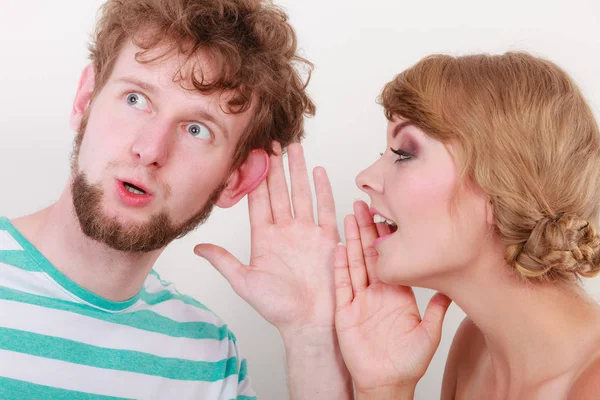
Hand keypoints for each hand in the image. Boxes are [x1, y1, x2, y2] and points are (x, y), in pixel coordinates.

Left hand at [194, 142, 339, 335]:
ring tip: (294, 147)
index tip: (251, 156)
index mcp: (265, 237)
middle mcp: (285, 230)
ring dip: (298, 170)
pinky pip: (325, 208)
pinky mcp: (326, 237)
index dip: (255, 177)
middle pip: (279, 190)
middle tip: (272, 142)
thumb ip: (223, 260)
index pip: (258, 200)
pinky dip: (322, 189)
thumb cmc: (279, 307)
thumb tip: (198, 247)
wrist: (309, 321)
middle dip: (276, 166)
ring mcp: (307, 231)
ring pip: (301, 192)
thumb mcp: (244, 281)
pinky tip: (317, 170)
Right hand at [334, 200, 451, 391]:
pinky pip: (342, 285)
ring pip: (354, 263)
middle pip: (369, 254)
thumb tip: (452, 288)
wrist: (387, 381)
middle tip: (363, 204)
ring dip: (351, 240)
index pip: (390, 258)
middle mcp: (376, 292)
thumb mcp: (429, 333)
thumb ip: (437, 310)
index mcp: (396, 292)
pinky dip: (340, 267)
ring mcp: (360, 300)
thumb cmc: (408, 361)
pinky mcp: (346, 311)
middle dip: (366, 229)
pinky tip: (339, 248)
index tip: (387, 214)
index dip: (387, 237)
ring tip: (349, 217)